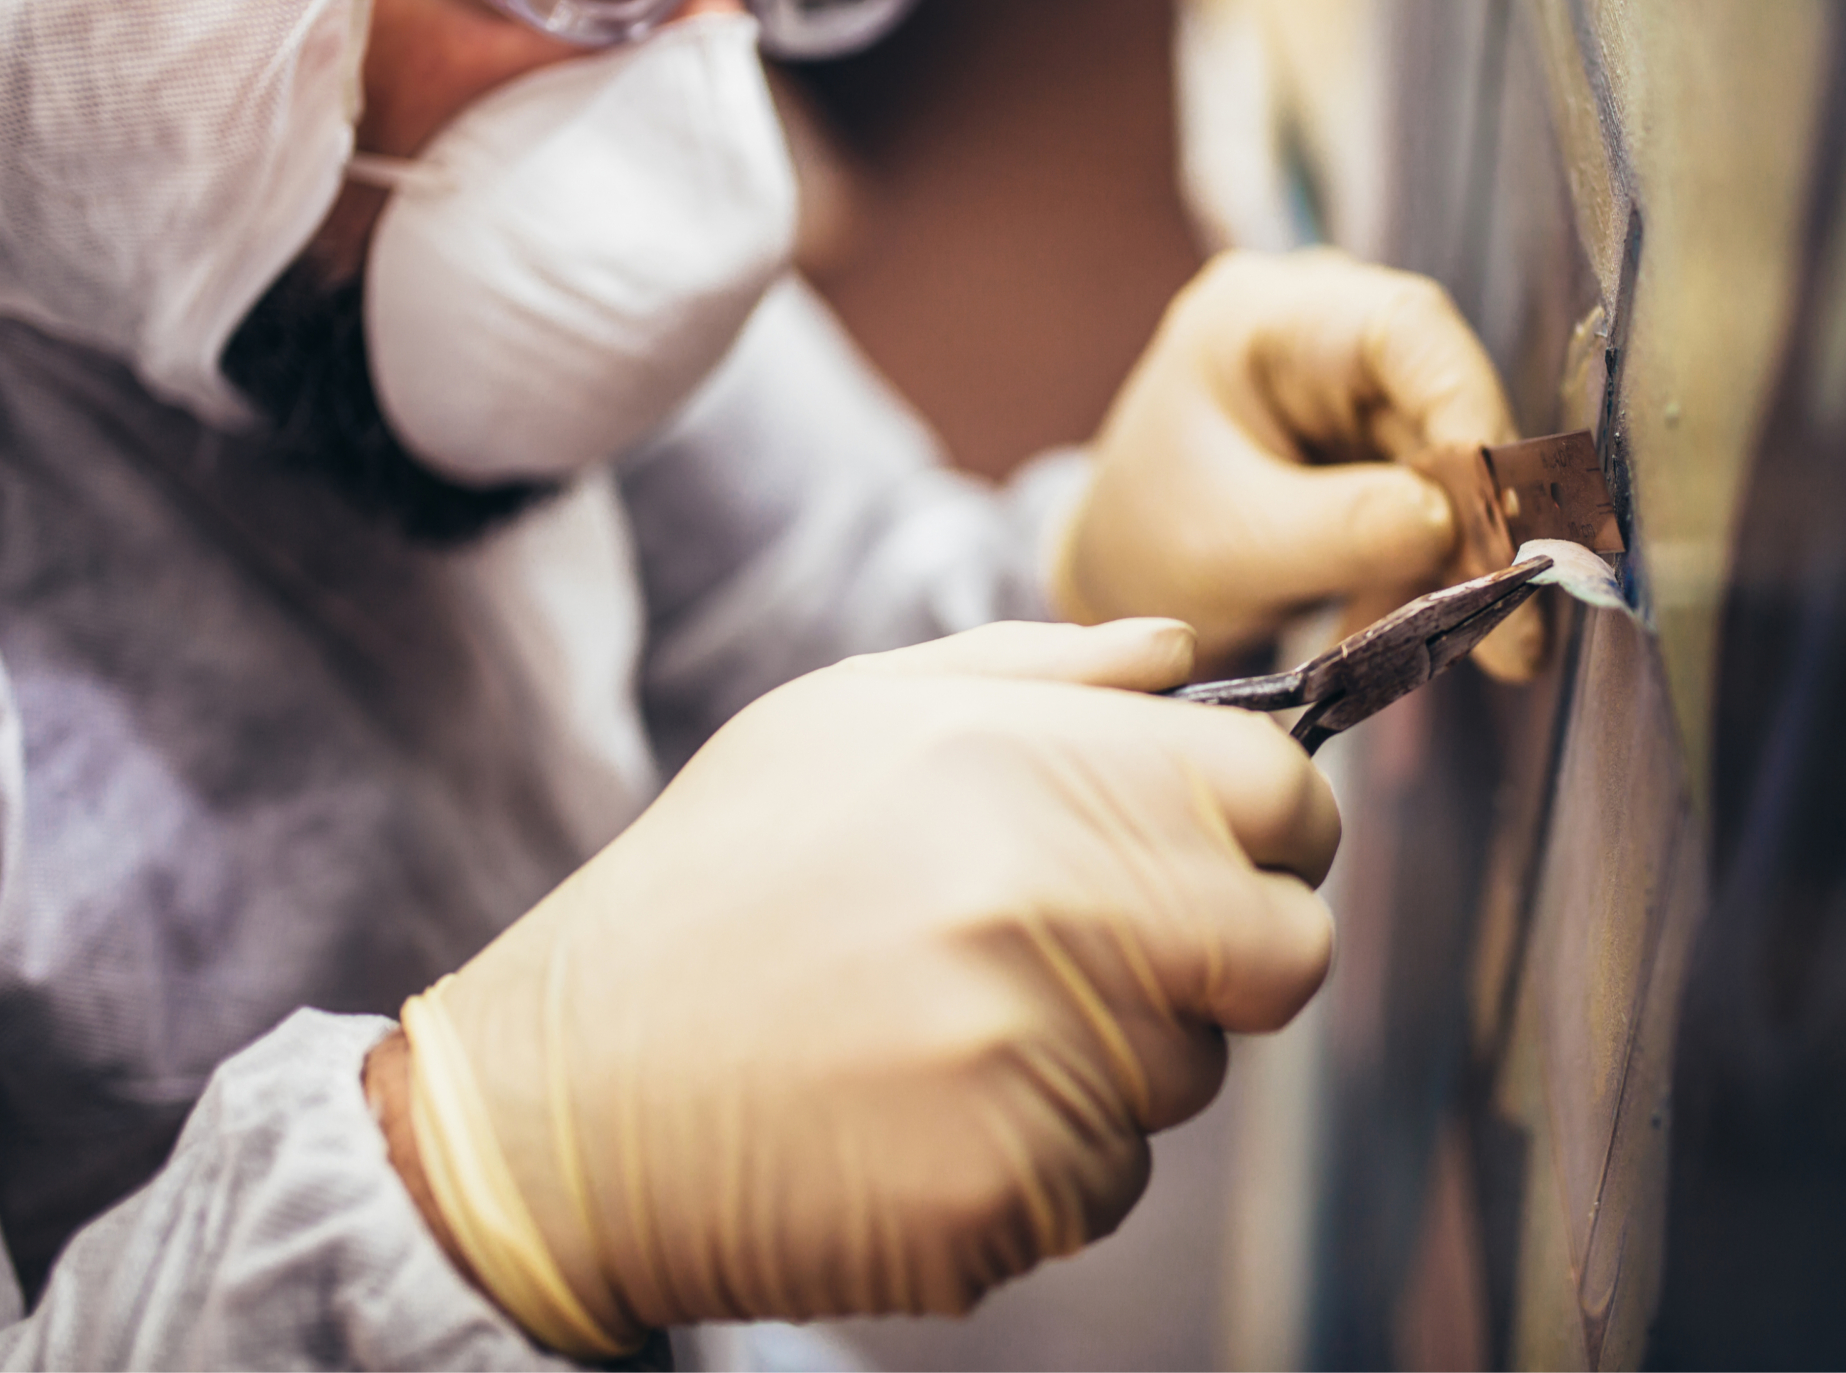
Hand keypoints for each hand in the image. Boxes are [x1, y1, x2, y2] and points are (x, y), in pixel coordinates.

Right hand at [373, 619, 1337, 1351]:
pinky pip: (1111, 1181)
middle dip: (1220, 957)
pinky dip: (1044, 1160)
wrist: (563, 1101)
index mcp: (1025, 765)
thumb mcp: (848, 718)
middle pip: (1281, 951)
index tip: (1224, 852)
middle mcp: (1049, 902)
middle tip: (1101, 957)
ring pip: (1191, 1073)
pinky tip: (921, 1114)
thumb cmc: (718, 888)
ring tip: (952, 1027)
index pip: (1281, 795)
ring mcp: (1034, 1059)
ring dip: (1114, 1059)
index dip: (1271, 827)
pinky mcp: (1009, 1192)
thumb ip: (1043, 670)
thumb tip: (1185, 653)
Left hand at [1052, 249, 1543, 678]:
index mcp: (1266, 315)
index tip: (1500, 508)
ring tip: (1467, 655)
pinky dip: (1432, 575)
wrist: (1120, 577)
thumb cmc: (1148, 542)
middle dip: (1481, 521)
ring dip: (1461, 566)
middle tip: (1514, 633)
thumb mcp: (1228, 546)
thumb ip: (1338, 530)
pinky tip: (1403, 635)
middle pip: (1444, 404)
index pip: (1404, 327)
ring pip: (1453, 466)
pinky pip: (1438, 503)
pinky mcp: (1377, 446)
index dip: (1468, 407)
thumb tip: (1454, 523)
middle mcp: (1326, 330)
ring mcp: (1356, 387)